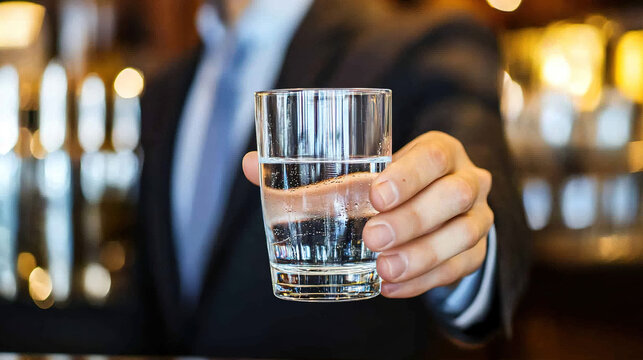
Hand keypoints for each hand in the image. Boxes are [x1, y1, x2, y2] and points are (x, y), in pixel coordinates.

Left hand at [242, 131, 492, 298]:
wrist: (434, 200)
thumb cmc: (389, 182)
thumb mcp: (363, 169)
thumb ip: (311, 169)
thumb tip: (251, 165)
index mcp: (439, 151)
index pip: (435, 155)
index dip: (410, 174)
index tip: (376, 195)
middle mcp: (468, 179)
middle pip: (454, 196)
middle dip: (413, 219)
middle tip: (373, 238)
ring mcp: (478, 217)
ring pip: (465, 235)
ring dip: (423, 255)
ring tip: (383, 271)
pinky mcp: (475, 250)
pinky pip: (461, 268)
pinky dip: (426, 280)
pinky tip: (392, 288)